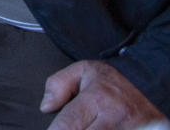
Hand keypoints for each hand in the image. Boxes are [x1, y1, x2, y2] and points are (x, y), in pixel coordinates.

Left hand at [42, 60, 167, 128]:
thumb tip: (45, 107)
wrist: (150, 85)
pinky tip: (93, 129)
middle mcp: (113, 117)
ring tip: (82, 127)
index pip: (68, 124)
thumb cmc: (112, 80)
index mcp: (96, 98)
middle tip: (66, 128)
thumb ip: (58, 84)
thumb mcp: (83, 70)